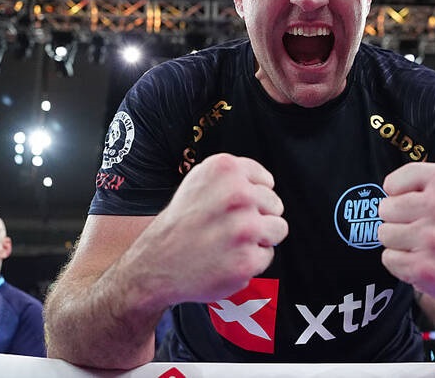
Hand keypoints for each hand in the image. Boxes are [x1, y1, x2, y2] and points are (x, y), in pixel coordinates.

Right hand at [126, 153, 287, 303]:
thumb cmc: (181, 223)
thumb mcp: (200, 180)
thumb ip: (234, 177)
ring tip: (230, 241)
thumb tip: (266, 185)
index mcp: (226, 169)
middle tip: (227, 227)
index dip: (251, 196)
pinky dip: (251, 260)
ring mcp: (244, 229)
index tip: (231, 206)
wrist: (156, 264)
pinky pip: (267, 255)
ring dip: (260, 238)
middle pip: (275, 204)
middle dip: (257, 216)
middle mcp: (237, 194)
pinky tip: (227, 259)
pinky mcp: (247, 260)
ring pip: (278, 229)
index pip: (266, 181)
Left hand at [377, 162, 434, 305]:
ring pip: (384, 234)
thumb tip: (385, 191)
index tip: (420, 205)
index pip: (392, 183)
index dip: (400, 196)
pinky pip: (389, 259)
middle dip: (398, 220)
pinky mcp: (425, 268)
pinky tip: (425, 261)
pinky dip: (402, 263)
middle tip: (423, 227)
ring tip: (425, 245)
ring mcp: (434, 238)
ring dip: (399, 242)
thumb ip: (419, 180)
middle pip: (385, 208)